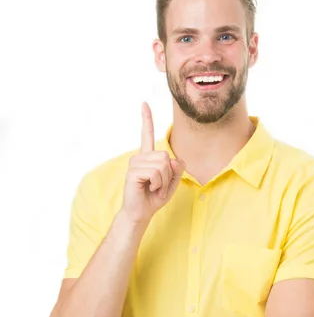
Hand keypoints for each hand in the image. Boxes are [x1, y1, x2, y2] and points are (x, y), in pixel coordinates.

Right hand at [121, 102, 185, 224]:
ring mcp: (135, 164)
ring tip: (154, 188)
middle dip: (168, 174)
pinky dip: (158, 184)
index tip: (144, 103)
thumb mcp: (172, 183)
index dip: (146, 119)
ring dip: (163, 181)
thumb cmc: (154, 198)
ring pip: (162, 164)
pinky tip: (150, 188)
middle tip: (159, 186)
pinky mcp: (133, 172)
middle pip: (165, 156)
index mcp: (147, 157)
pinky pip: (155, 172)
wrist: (141, 213)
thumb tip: (175, 159)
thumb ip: (177, 170)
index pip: (147, 134)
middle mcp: (140, 157)